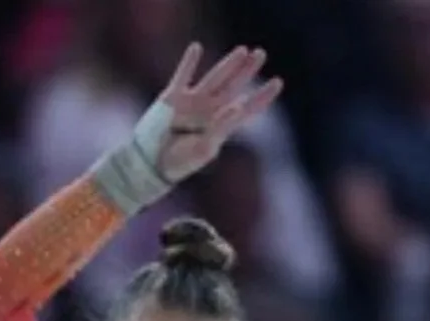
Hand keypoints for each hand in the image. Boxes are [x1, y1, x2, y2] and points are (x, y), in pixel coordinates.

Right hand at [154, 44, 282, 184]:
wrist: (152, 164)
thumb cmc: (180, 162)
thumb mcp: (204, 148)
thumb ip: (221, 127)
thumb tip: (236, 106)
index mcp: (221, 125)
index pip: (247, 108)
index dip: (262, 96)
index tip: (278, 82)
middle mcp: (209, 110)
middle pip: (233, 86)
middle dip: (247, 71)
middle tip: (261, 54)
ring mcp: (192, 102)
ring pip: (214, 77)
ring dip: (228, 64)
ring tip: (242, 50)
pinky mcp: (173, 98)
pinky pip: (182, 75)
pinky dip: (189, 62)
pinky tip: (196, 48)